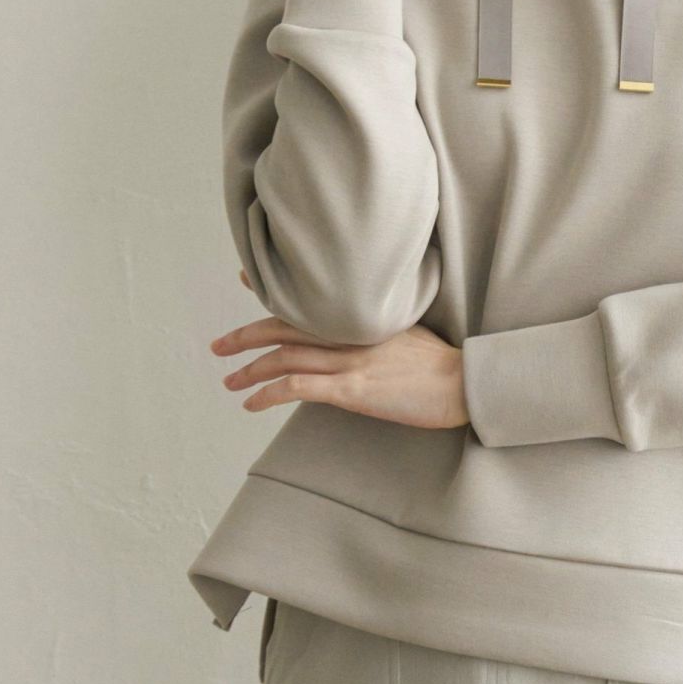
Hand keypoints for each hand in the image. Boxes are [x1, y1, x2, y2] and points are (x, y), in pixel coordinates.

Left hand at [212, 275, 469, 430]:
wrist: (463, 383)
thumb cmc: (441, 364)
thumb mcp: (407, 332)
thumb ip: (376, 332)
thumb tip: (353, 340)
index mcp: (361, 317)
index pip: (307, 301)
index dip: (273, 292)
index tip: (246, 279)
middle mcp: (349, 333)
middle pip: (285, 326)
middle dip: (247, 335)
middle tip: (219, 346)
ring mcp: (348, 360)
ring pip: (284, 356)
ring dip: (250, 368)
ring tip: (230, 381)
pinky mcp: (351, 389)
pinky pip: (298, 386)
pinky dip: (269, 393)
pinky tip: (252, 404)